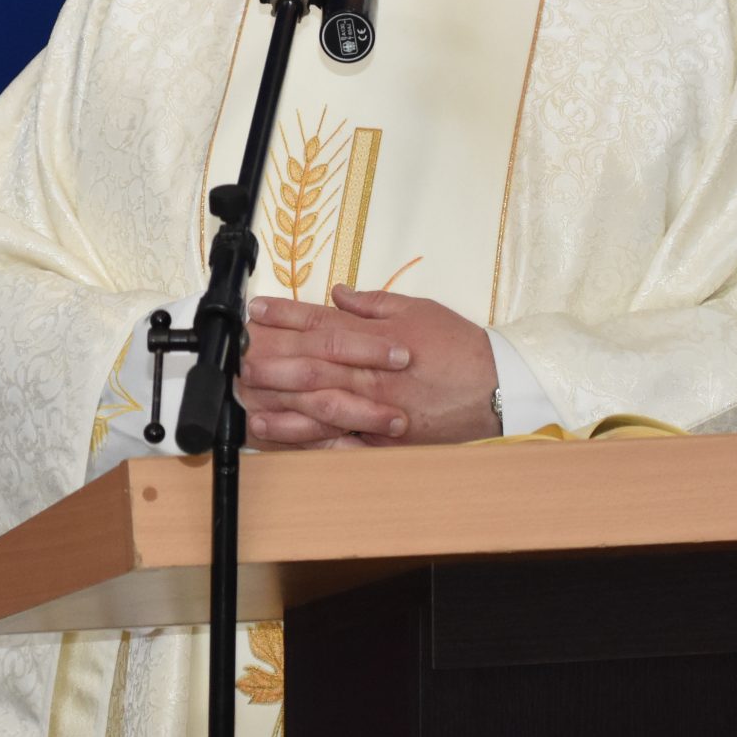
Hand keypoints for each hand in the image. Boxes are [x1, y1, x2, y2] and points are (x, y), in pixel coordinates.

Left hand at [237, 286, 501, 448]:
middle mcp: (371, 373)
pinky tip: (290, 441)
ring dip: (283, 404)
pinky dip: (315, 442)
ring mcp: (377, 408)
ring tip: (250, 403)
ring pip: (322, 407)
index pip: (322, 323)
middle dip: (272, 360)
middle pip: (313, 365)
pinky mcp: (386, 438)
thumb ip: (374, 304)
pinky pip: (345, 443)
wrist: (497, 388)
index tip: (255, 312)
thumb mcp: (418, 310)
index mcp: (376, 338)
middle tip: (238, 358)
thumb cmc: (459, 347)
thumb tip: (338, 294)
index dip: (285, 316)